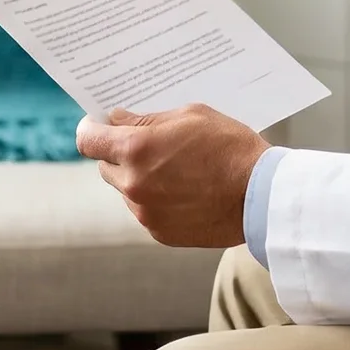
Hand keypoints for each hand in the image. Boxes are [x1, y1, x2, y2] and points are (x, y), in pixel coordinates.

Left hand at [75, 104, 268, 247]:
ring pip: (126, 190)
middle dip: (120, 153)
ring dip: (139, 179)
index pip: (88, 140)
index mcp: (136, 149)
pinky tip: (185, 191)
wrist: (262, 195)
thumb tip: (116, 120)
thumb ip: (145, 119)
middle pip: (105, 166)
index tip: (99, 125)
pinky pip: (146, 210)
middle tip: (149, 146)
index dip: (91, 129)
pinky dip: (156, 200)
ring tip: (176, 171)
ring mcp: (146, 213)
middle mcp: (133, 184)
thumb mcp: (189, 116)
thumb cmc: (229, 147)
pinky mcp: (160, 233)